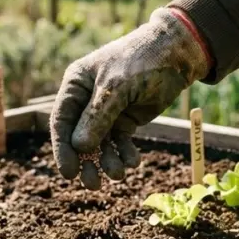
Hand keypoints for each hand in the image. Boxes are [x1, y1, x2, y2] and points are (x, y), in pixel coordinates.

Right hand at [50, 8, 210, 188]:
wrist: (177, 54)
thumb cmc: (140, 61)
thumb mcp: (116, 88)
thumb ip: (97, 118)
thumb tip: (79, 147)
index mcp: (76, 85)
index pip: (61, 121)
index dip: (63, 149)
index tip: (69, 173)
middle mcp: (87, 100)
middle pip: (78, 138)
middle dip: (86, 162)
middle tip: (93, 184)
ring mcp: (107, 112)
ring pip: (100, 144)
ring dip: (107, 162)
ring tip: (119, 175)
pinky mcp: (126, 120)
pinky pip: (119, 143)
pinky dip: (124, 154)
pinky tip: (133, 162)